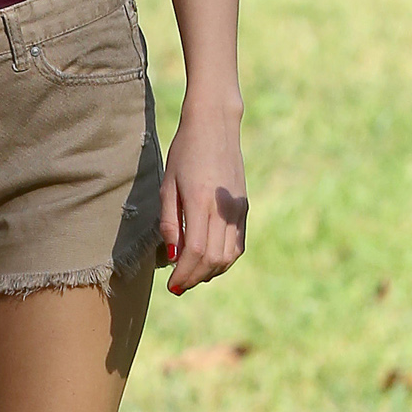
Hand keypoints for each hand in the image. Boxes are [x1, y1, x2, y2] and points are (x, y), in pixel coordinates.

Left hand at [159, 103, 246, 294]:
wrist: (216, 125)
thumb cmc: (185, 151)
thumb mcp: (168, 184)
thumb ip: (169, 221)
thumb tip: (172, 255)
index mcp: (200, 201)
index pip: (195, 251)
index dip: (184, 273)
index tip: (172, 285)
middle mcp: (223, 208)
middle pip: (213, 258)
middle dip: (195, 277)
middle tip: (179, 286)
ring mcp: (237, 208)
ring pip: (229, 255)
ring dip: (211, 272)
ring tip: (192, 276)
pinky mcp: (244, 206)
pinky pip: (238, 243)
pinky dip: (225, 259)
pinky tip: (209, 261)